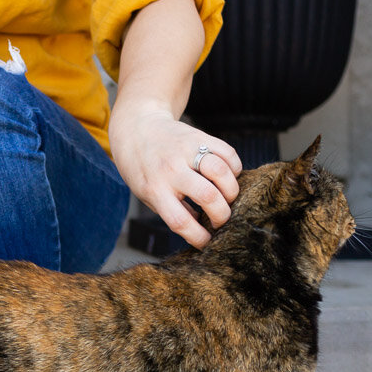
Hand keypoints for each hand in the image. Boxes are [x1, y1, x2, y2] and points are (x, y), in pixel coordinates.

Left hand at [110, 107, 241, 248]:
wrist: (137, 129)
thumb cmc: (143, 169)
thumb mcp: (148, 195)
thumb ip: (172, 211)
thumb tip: (203, 230)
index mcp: (154, 190)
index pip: (180, 221)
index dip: (199, 237)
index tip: (208, 242)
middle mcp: (170, 170)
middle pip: (208, 196)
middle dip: (222, 215)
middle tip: (221, 220)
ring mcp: (186, 151)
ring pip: (221, 172)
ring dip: (232, 191)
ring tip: (228, 197)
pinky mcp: (199, 136)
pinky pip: (228, 153)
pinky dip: (235, 168)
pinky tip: (228, 176)